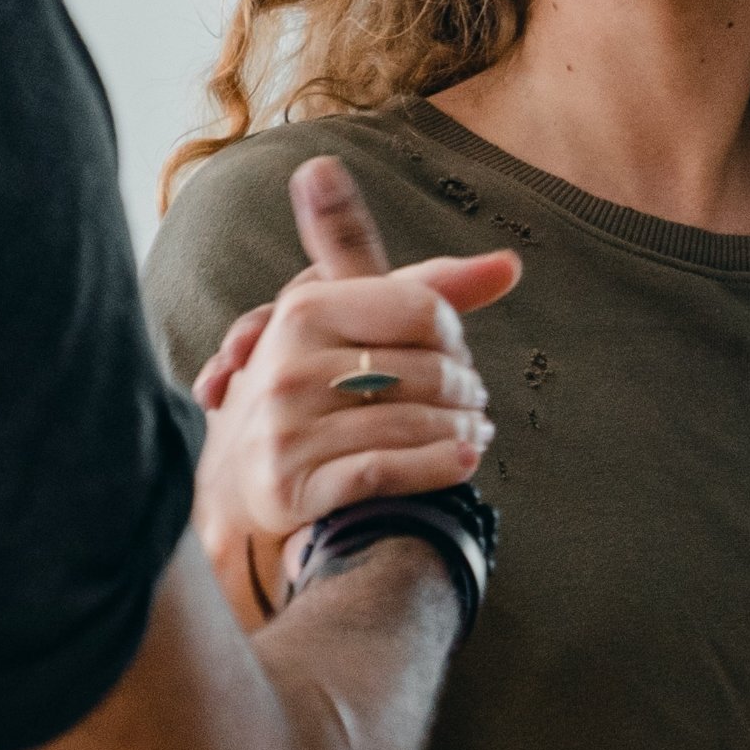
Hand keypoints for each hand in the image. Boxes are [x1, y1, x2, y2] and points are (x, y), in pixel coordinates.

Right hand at [191, 154, 517, 628]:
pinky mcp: (292, 485)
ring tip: (473, 431)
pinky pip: (386, 471)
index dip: (453, 333)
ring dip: (461, 431)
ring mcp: (286, 427)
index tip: (452, 350)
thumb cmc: (317, 382)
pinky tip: (463, 462)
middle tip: (471, 400)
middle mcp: (288, 365)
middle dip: (464, 388)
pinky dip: (438, 467)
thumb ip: (429, 287)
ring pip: (413, 423)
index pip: (421, 307)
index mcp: (303, 309)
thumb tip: (509, 264)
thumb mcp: (355, 319)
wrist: (240, 470)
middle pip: (427, 370)